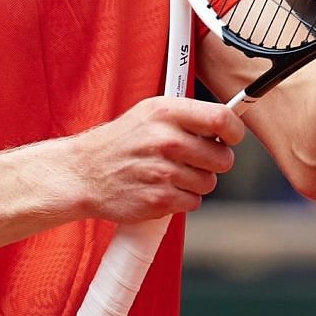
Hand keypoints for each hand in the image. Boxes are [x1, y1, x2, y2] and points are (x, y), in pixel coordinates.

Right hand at [60, 96, 245, 224]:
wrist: (81, 174)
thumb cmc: (119, 143)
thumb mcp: (147, 115)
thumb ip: (187, 118)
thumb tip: (228, 126)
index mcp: (164, 112)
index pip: (222, 119)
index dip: (234, 131)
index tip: (229, 138)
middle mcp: (164, 140)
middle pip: (223, 158)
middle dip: (212, 162)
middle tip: (189, 160)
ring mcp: (162, 172)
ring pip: (209, 183)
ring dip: (194, 182)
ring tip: (166, 174)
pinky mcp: (159, 200)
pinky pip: (193, 202)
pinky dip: (180, 199)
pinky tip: (158, 188)